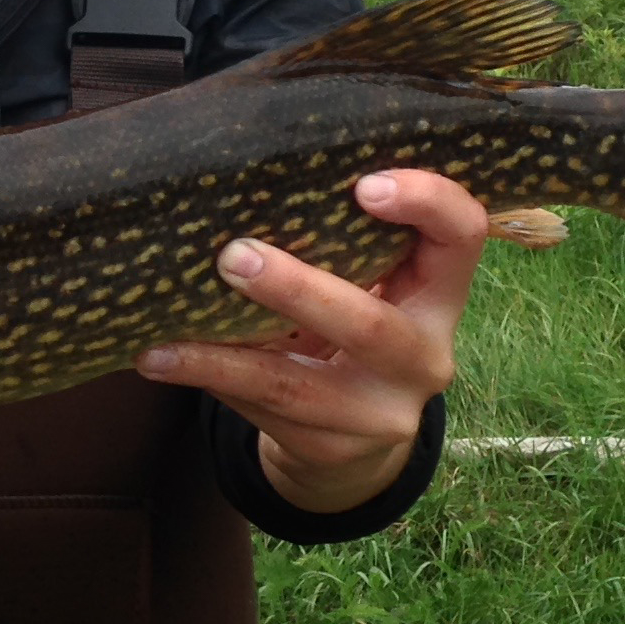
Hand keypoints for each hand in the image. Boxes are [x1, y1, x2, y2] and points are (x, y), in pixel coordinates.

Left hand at [132, 167, 495, 516]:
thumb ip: (341, 239)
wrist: (360, 435)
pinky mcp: (332, 449)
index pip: (462, 235)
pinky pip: (263, 411)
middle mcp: (424, 357)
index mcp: (440, 293)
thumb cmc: (351, 321)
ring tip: (164, 337)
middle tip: (233, 255)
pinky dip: (210, 380)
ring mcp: (382, 414)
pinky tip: (162, 359)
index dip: (426, 202)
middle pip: (371, 325)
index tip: (364, 184)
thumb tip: (242, 174)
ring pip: (298, 387)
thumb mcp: (370, 281)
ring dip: (226, 357)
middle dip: (297, 290)